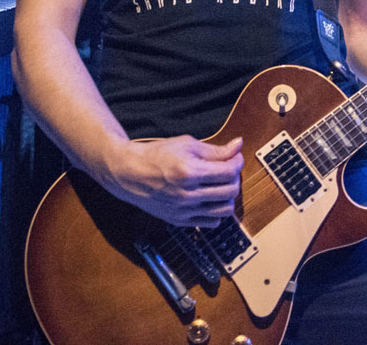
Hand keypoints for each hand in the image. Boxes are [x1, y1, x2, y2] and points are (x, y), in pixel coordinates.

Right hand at [99, 135, 243, 227]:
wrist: (129, 173)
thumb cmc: (156, 155)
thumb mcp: (186, 144)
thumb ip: (214, 150)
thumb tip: (237, 146)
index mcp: (189, 172)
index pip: (228, 171)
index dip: (237, 162)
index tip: (234, 157)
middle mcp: (187, 194)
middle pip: (230, 191)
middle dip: (234, 178)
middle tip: (228, 170)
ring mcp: (184, 210)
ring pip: (224, 211)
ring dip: (228, 197)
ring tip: (220, 185)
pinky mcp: (180, 220)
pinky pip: (211, 222)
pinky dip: (216, 212)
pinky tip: (210, 199)